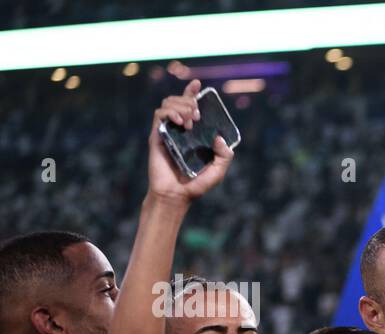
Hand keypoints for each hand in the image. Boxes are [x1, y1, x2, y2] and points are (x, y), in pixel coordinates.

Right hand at [148, 79, 233, 204]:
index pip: (190, 107)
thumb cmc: (196, 185)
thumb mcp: (218, 171)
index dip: (192, 92)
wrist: (176, 196)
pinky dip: (170, 112)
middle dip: (190, 100)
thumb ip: (225, 156)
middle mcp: (178, 129)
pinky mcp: (156, 136)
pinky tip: (180, 122)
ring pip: (167, 103)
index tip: (198, 84)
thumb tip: (219, 138)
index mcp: (192, 134)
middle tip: (197, 115)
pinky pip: (159, 114)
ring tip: (190, 121)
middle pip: (179, 100)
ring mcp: (167, 131)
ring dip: (181, 105)